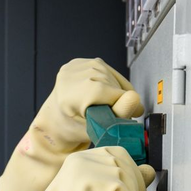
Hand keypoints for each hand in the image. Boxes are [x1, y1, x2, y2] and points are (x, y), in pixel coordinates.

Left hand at [0, 58, 142, 190]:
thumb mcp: (97, 129)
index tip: (118, 118)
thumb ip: (118, 114)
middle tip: (105, 115)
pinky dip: (111, 84)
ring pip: (114, 78)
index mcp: (72, 94)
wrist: (56, 118)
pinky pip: (109, 71)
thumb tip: (134, 98)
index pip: (113, 94)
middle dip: (118, 101)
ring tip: (100, 105)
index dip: (122, 107)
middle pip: (115, 85)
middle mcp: (73, 75)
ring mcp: (77, 66)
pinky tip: (99, 94)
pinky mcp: (82, 61)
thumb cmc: (73, 128)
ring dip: (116, 93)